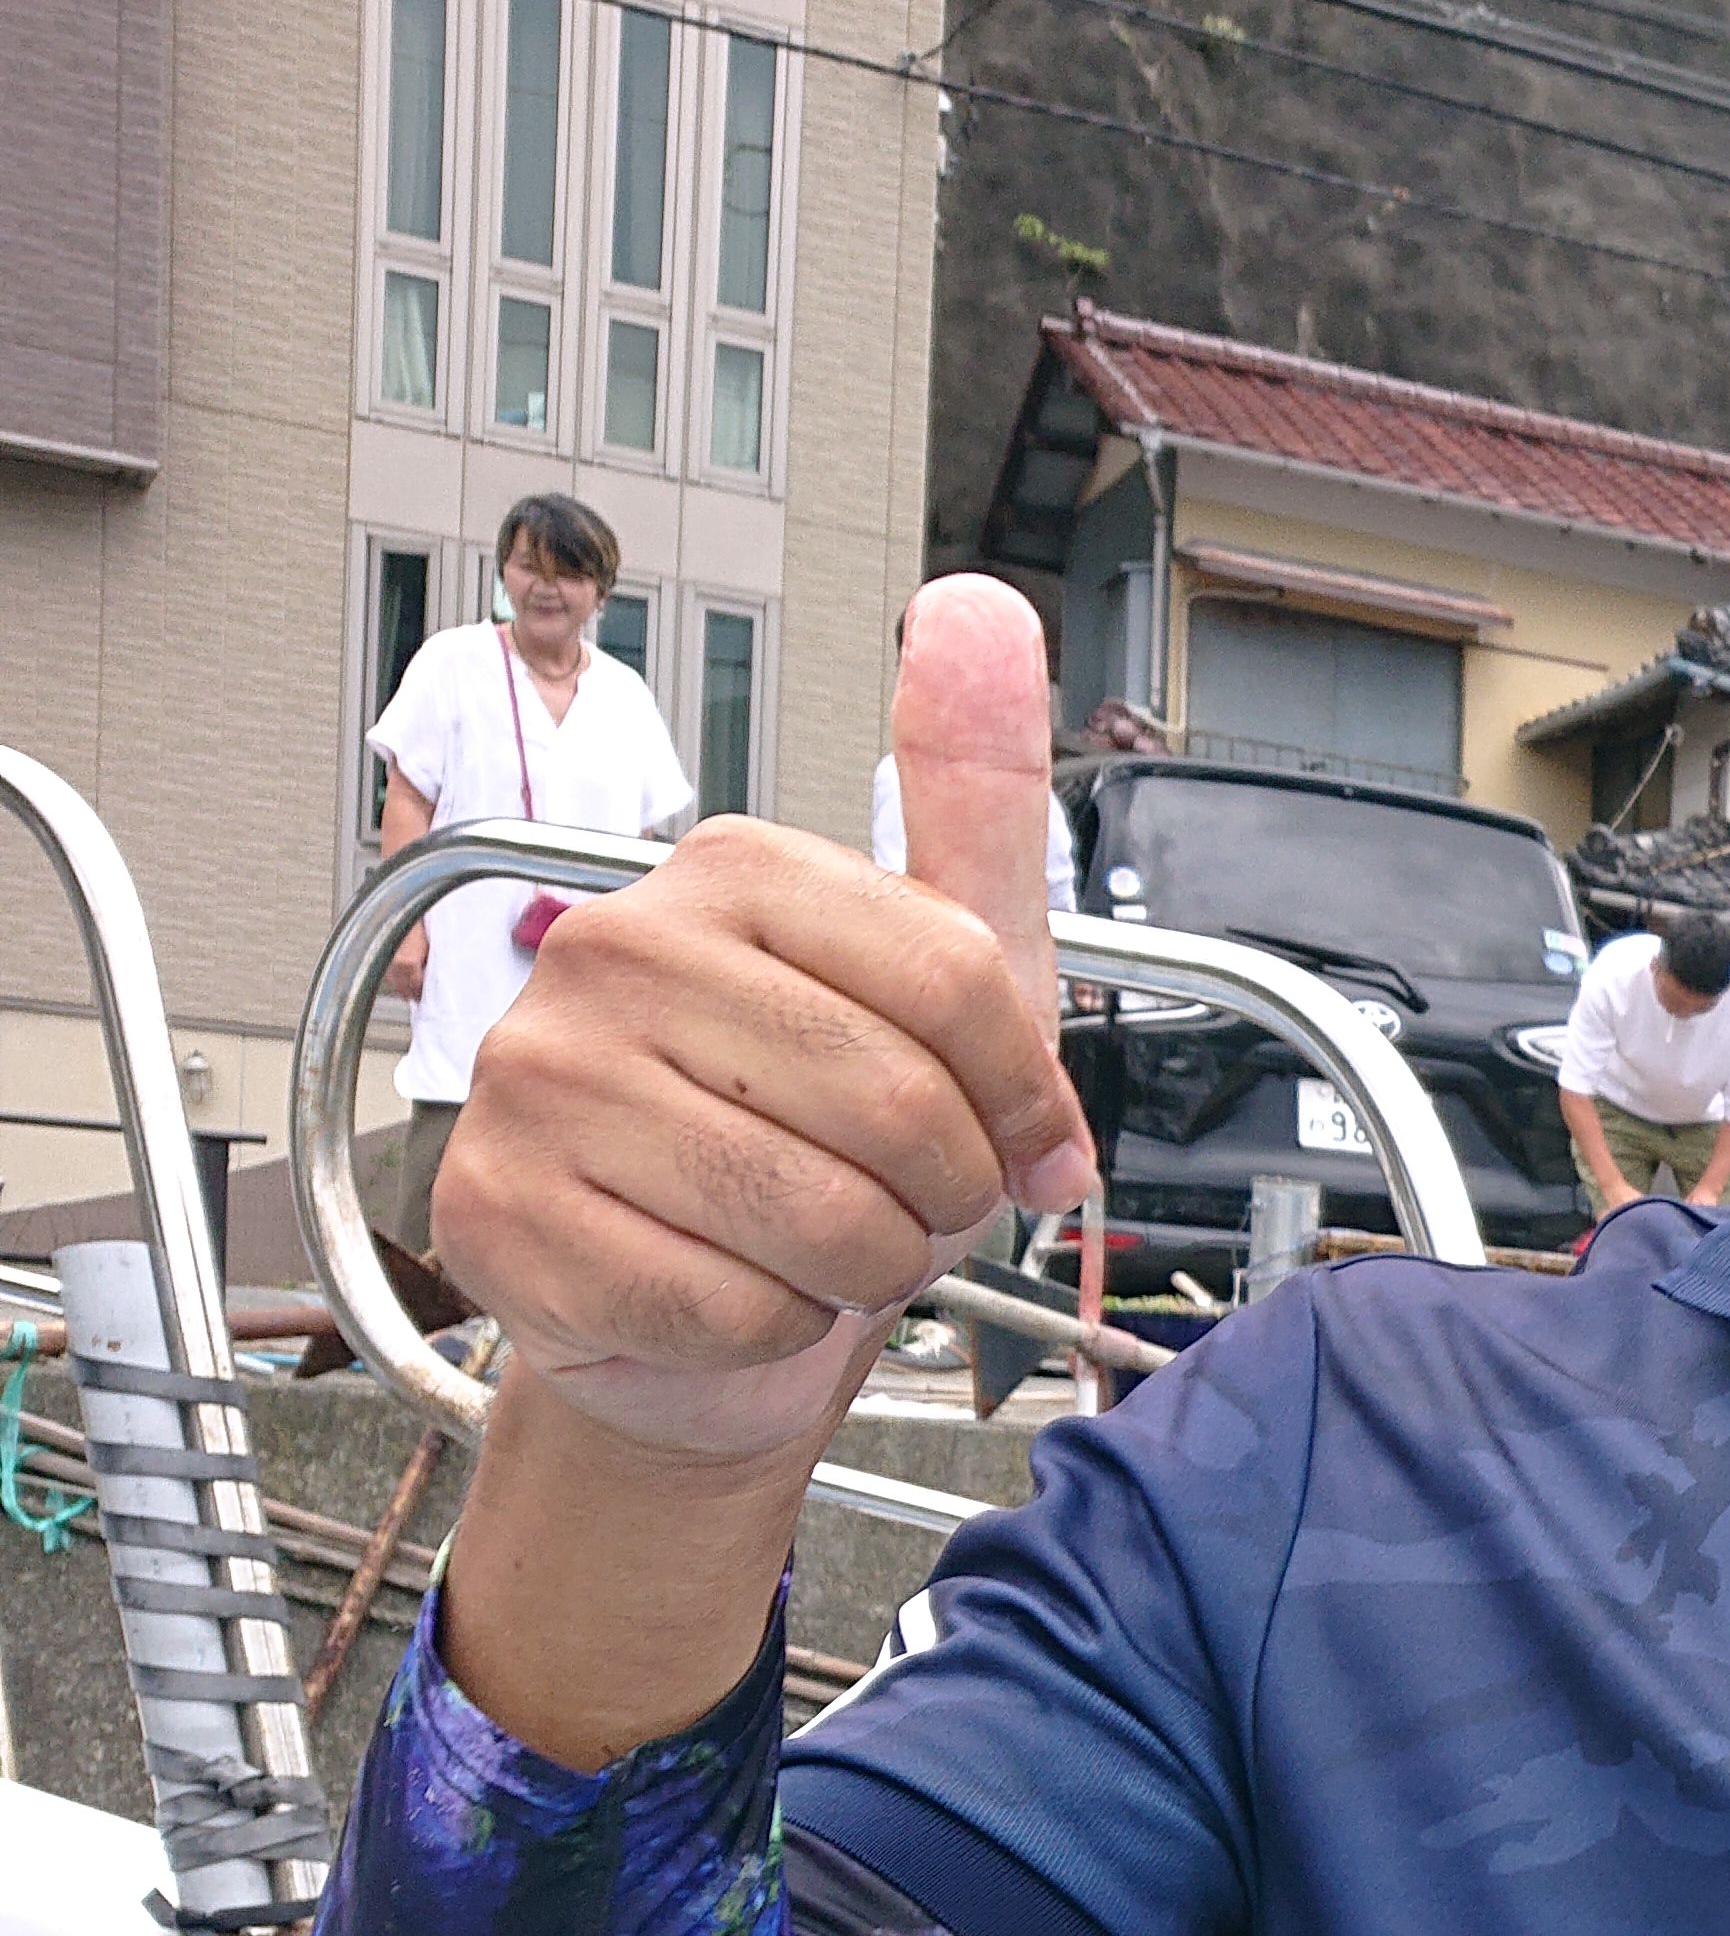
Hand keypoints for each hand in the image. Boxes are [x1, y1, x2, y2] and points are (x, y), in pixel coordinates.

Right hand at [435, 581, 1090, 1465]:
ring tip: (825, 1246)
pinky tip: (733, 1289)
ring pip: (817, 1219)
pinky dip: (771, 1328)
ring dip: (865, 1268)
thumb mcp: (941, 971)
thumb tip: (980, 607)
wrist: (703, 1317)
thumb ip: (972, 801)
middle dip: (944, 1198)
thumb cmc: (828, 1144)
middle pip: (898, 1107)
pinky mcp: (498, 1208)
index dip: (1024, 1101)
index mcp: (732, 872)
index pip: (958, 984)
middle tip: (907, 1206)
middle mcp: (615, 947)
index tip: (1021, 1143)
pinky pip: (727, 1305)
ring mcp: (535, 1072)